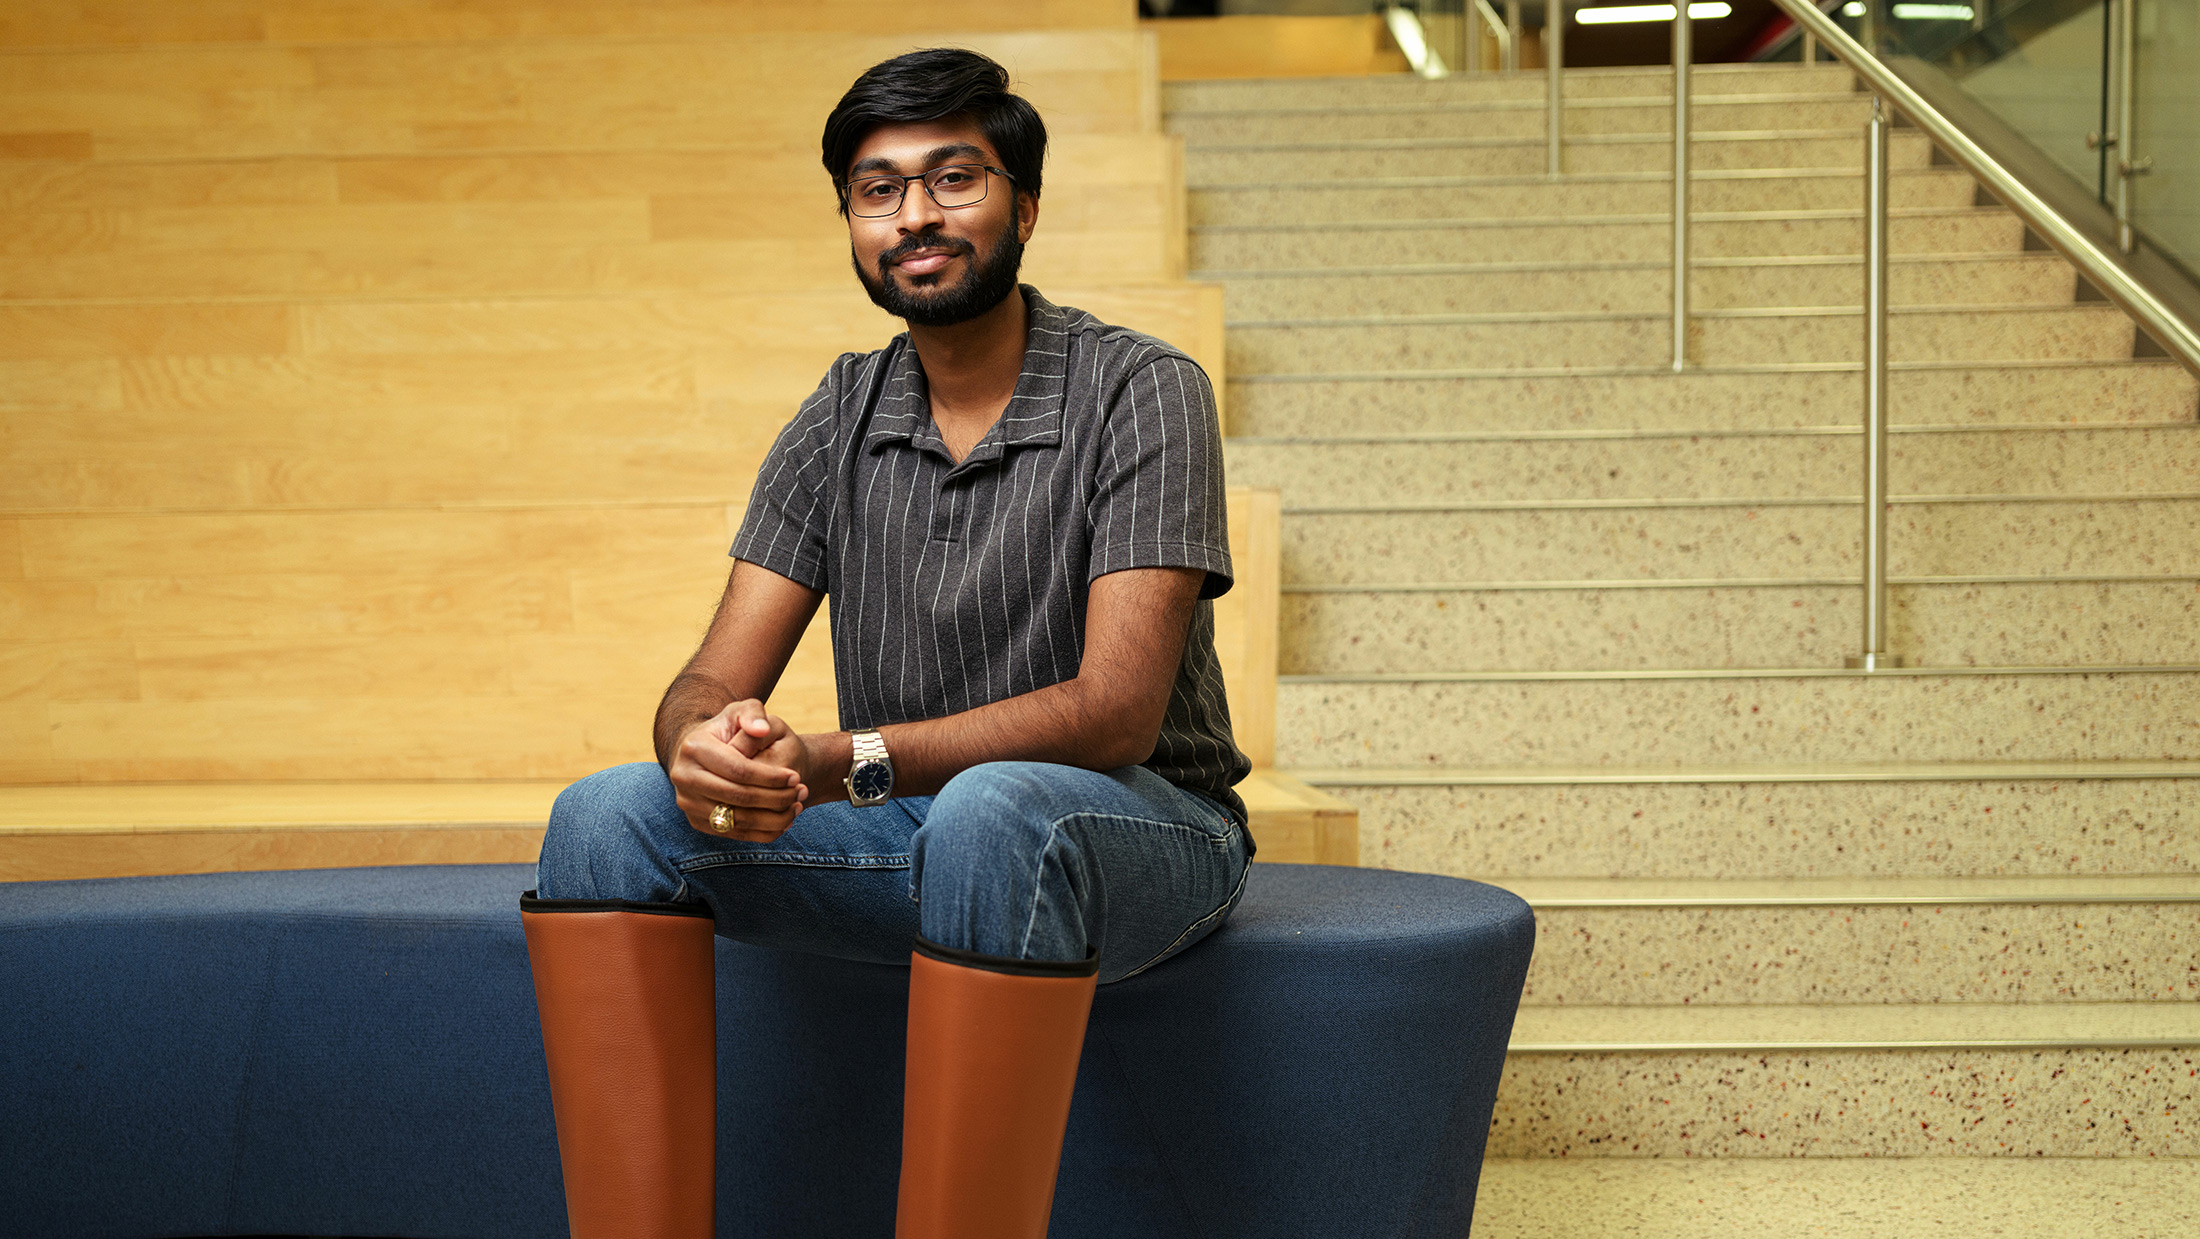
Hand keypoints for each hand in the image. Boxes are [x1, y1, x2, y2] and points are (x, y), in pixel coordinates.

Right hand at [668, 698, 809, 840]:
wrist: (705, 753)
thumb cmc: (729, 730)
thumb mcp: (741, 712)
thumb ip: (753, 714)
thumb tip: (761, 729)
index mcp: (694, 748)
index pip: (738, 769)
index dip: (770, 777)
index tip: (796, 777)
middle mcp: (683, 777)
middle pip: (738, 797)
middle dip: (775, 798)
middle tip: (802, 793)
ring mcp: (687, 802)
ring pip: (737, 820)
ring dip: (773, 818)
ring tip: (797, 807)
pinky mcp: (696, 822)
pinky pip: (733, 835)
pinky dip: (762, 832)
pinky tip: (784, 822)